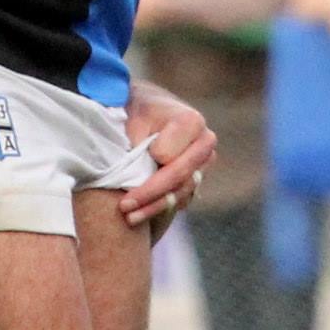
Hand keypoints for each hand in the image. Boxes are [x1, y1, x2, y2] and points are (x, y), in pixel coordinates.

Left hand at [118, 78, 216, 236]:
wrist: (143, 112)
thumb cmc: (135, 112)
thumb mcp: (133, 116)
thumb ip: (139, 136)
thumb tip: (144, 161)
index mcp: (191, 122)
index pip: (171, 154)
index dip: (151, 163)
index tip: (124, 172)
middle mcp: (204, 143)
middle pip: (180, 177)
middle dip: (150, 194)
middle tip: (124, 206)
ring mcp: (203, 164)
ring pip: (181, 193)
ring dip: (154, 207)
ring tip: (129, 217)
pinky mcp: (195, 179)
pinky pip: (180, 200)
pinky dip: (159, 209)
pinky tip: (138, 216)